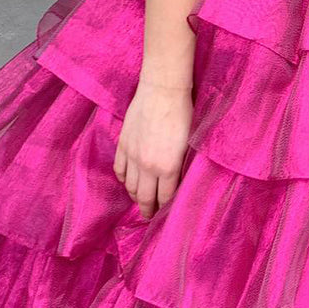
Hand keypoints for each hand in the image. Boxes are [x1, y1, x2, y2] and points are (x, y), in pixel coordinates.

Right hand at [113, 78, 192, 219]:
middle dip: (147, 210)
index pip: (165, 197)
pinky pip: (119, 169)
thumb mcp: (188, 144)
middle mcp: (148, 166)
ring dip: (135, 195)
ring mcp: (132, 155)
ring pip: (130, 185)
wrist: (163, 90)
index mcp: (168, 167)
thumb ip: (180, 165)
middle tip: (149, 217)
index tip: (165, 215)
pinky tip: (128, 181)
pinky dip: (123, 178)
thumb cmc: (183, 113)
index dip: (165, 209)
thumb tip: (176, 180)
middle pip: (145, 197)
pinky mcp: (123, 144)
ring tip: (140, 200)